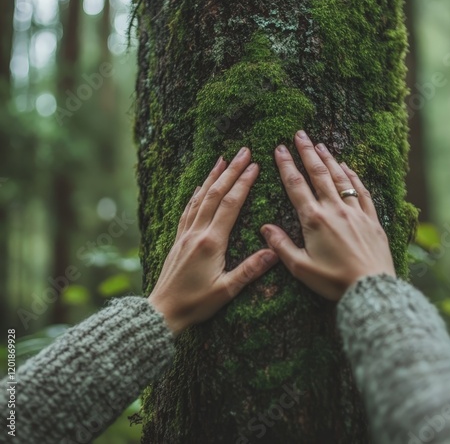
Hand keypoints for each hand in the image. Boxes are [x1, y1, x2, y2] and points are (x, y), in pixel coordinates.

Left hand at [148, 148, 278, 335]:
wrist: (163, 311)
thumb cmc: (195, 303)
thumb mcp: (226, 291)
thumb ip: (250, 270)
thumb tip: (274, 252)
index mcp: (211, 242)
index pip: (230, 205)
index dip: (243, 183)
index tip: (254, 165)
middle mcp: (197, 232)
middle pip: (215, 194)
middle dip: (230, 170)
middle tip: (242, 151)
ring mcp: (185, 233)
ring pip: (200, 197)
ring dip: (212, 176)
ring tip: (222, 159)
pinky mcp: (178, 238)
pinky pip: (188, 209)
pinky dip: (196, 193)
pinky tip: (199, 186)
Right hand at [260, 130, 395, 300]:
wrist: (371, 289)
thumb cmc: (333, 281)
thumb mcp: (301, 268)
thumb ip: (281, 246)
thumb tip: (264, 227)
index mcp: (314, 220)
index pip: (296, 185)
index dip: (286, 165)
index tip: (280, 148)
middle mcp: (334, 210)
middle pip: (318, 174)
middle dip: (307, 152)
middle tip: (300, 134)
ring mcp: (355, 212)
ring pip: (340, 178)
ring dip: (329, 159)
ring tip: (320, 144)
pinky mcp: (372, 218)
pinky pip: (362, 191)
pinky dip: (353, 176)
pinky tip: (348, 167)